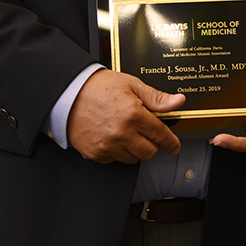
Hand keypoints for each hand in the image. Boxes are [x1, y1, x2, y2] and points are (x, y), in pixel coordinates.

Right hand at [68, 69, 185, 163]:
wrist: (67, 93)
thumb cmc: (97, 86)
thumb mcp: (131, 85)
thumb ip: (156, 98)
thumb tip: (178, 102)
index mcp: (133, 114)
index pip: (160, 134)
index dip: (171, 142)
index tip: (174, 147)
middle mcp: (121, 133)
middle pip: (149, 152)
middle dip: (152, 144)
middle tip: (145, 133)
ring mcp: (107, 145)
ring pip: (132, 158)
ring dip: (134, 149)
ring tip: (125, 132)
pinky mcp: (95, 153)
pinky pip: (114, 160)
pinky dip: (117, 151)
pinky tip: (112, 136)